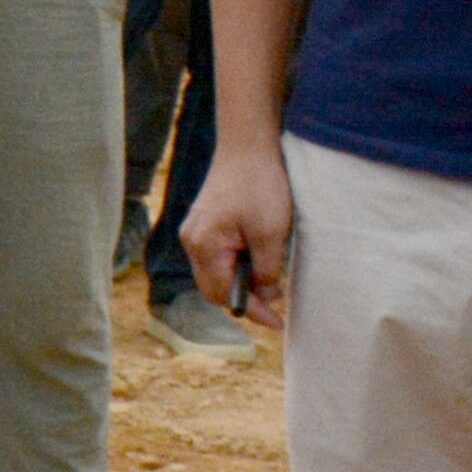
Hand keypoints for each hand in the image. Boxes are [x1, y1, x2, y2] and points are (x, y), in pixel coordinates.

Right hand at [184, 138, 293, 330]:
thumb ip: (265, 270)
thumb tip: (264, 293)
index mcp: (203, 245)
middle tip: (278, 303)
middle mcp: (193, 241)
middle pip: (215, 287)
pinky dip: (239, 266)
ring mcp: (197, 231)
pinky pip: (220, 256)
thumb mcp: (269, 234)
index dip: (252, 312)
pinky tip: (260, 262)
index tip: (278, 324)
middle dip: (246, 299)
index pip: (222, 294)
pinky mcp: (207, 222)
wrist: (248, 147)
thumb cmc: (259, 187)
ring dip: (243, 282)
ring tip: (274, 283)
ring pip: (218, 272)